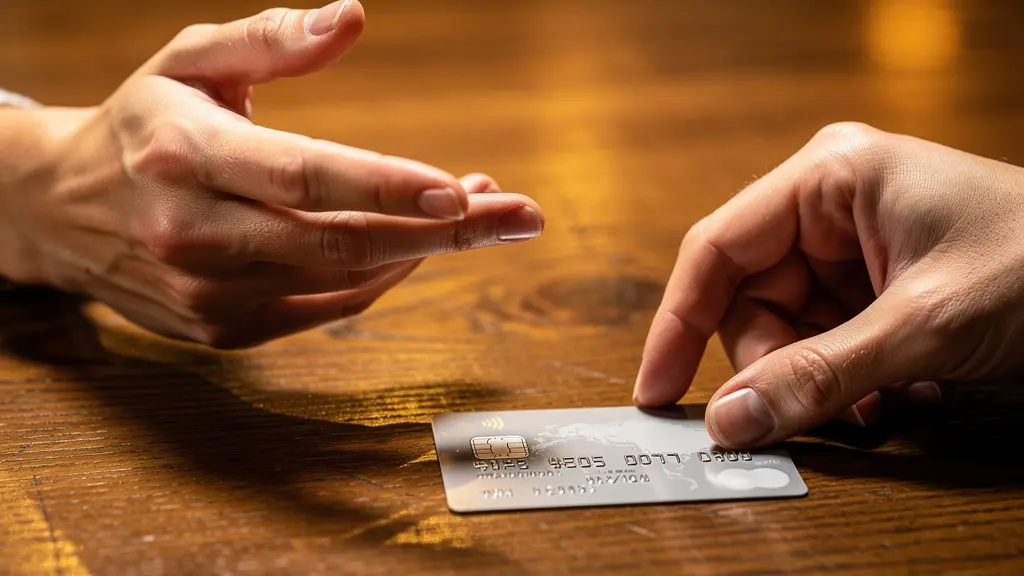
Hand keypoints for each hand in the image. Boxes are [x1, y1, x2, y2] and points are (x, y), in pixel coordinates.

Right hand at [1, 1, 543, 347]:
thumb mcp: (191, 61)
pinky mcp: (226, 331)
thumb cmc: (143, 124)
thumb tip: (354, 17)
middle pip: (343, 242)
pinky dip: (384, 277)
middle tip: (523, 216)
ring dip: (424, 249)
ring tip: (482, 211)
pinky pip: (329, 309)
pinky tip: (419, 243)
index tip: (463, 190)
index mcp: (186, 157)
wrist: (64, 212)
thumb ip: (272, 40)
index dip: (386, 186)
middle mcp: (196, 234)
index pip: (304, 176)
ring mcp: (211, 295)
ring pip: (346, 281)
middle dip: (446, 232)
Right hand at [633, 122, 1023, 448]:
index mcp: (829, 178)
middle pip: (752, 300)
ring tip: (881, 403)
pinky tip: (902, 393)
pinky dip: (853, 381)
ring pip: (789, 332)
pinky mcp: (879, 284)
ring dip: (823, 381)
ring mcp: (856, 246)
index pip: (718, 250)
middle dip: (778, 365)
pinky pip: (829, 343)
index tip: (656, 391)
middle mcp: (832, 206)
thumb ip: (821, 376)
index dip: (678, 323)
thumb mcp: (926, 327)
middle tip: (815, 410)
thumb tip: (729, 422)